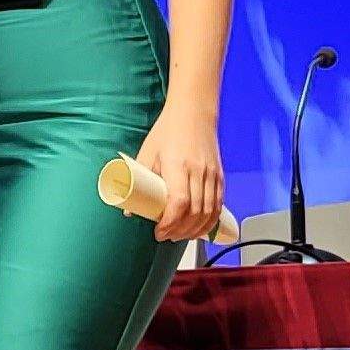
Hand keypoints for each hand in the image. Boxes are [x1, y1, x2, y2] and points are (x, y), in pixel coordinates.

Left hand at [133, 110, 223, 244]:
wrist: (194, 112)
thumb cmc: (168, 130)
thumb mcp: (148, 153)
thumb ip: (139, 180)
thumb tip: (129, 210)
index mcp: (178, 166)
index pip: (178, 203)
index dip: (169, 223)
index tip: (159, 232)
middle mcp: (198, 171)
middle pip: (194, 212)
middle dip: (180, 231)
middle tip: (166, 236)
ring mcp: (212, 174)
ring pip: (209, 212)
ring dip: (195, 230)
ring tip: (180, 236)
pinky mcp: (220, 176)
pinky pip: (219, 205)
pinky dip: (210, 222)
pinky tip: (200, 229)